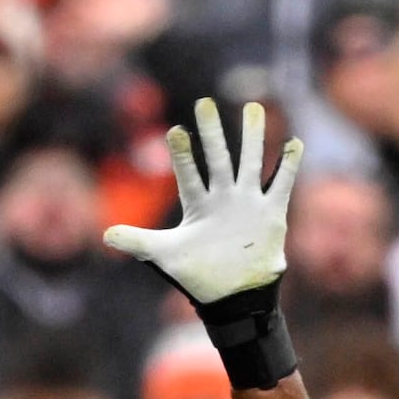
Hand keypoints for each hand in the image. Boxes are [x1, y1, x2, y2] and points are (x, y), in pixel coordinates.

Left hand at [105, 95, 296, 309]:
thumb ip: (138, 242)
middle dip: (211, 133)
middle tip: (204, 102)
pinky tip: (293, 142)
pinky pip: (280, 184)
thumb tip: (105, 235)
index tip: (176, 131)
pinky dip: (287, 165)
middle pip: (218, 158)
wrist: (233, 296)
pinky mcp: (271, 213)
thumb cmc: (198, 274)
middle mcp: (222, 197)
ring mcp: (247, 202)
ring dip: (253, 137)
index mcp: (198, 204)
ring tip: (253, 107)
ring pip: (250, 162)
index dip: (182, 154)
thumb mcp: (165, 255)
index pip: (188, 174)